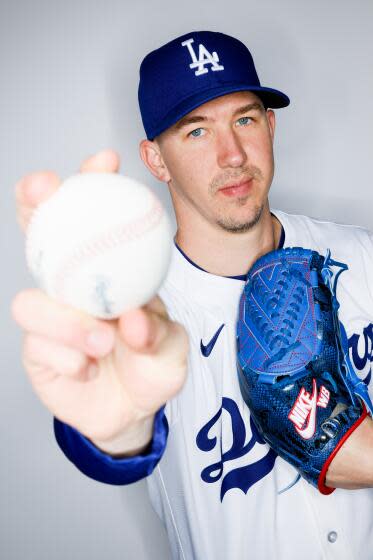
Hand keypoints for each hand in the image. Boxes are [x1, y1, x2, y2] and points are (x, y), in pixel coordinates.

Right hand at [12, 150, 188, 455]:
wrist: (131, 410)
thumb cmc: (150, 365)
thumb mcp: (169, 345)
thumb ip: (156, 330)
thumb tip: (130, 321)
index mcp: (107, 272)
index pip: (93, 219)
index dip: (91, 184)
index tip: (105, 160)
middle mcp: (72, 286)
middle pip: (40, 236)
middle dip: (35, 205)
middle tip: (45, 190)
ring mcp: (49, 318)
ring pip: (32, 300)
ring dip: (67, 318)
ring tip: (102, 340)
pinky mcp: (36, 351)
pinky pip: (39, 346)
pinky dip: (68, 357)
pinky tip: (88, 369)